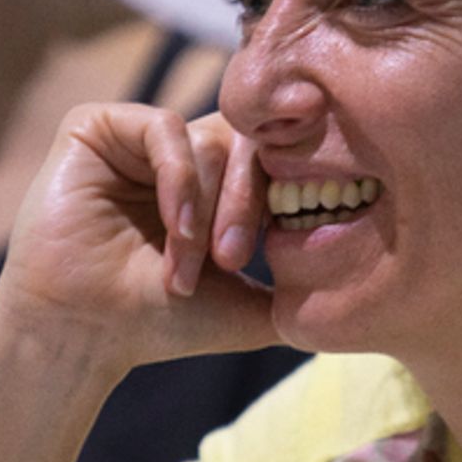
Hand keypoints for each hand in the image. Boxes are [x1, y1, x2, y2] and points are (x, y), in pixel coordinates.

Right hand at [0, 103, 277, 382]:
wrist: (86, 335)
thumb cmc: (159, 323)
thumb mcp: (251, 304)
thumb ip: (301, 284)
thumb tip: (376, 286)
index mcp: (214, 178)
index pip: (272, 155)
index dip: (285, 191)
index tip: (289, 235)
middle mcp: (179, 149)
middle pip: (247, 140)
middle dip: (248, 201)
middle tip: (235, 259)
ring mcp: (137, 136)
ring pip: (209, 137)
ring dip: (206, 207)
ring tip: (190, 265)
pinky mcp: (96, 127)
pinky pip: (164, 127)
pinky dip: (180, 180)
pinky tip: (176, 230)